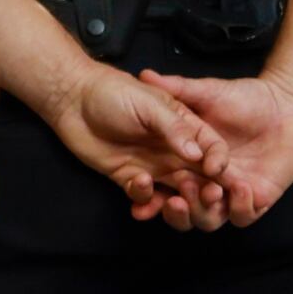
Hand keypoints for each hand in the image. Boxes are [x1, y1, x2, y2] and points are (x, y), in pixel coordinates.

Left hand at [44, 67, 230, 228]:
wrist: (74, 100)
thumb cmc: (113, 93)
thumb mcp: (150, 104)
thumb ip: (174, 128)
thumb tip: (198, 153)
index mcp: (186, 128)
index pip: (212, 148)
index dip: (219, 161)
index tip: (218, 171)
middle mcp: (174, 150)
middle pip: (200, 175)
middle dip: (206, 189)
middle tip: (207, 195)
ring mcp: (153, 166)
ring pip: (175, 192)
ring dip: (179, 201)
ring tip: (175, 201)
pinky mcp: (130, 178)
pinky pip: (144, 196)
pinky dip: (145, 198)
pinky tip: (140, 185)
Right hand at [133, 69, 292, 227]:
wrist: (286, 102)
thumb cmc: (245, 97)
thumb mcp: (206, 92)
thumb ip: (176, 88)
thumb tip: (145, 75)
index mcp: (187, 164)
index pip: (161, 188)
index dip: (147, 195)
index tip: (140, 190)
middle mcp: (206, 183)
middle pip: (183, 212)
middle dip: (176, 213)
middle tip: (174, 200)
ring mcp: (232, 193)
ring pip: (210, 220)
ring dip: (204, 212)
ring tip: (208, 191)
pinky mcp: (259, 197)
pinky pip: (245, 216)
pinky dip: (239, 208)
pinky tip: (239, 188)